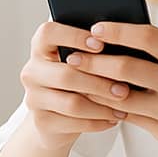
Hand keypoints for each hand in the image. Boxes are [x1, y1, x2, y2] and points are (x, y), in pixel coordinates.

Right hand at [18, 20, 132, 149]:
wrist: (56, 119)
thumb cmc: (75, 81)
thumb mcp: (80, 62)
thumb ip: (92, 51)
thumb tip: (124, 44)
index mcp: (40, 48)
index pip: (48, 33)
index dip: (73, 37)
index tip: (100, 44)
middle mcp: (32, 71)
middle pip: (66, 75)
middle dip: (99, 82)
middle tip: (125, 88)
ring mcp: (34, 98)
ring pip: (72, 103)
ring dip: (102, 106)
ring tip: (123, 106)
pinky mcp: (42, 122)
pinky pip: (74, 123)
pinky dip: (98, 122)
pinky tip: (113, 118)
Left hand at [62, 21, 157, 156]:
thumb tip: (126, 38)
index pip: (147, 37)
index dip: (117, 32)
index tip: (94, 29)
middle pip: (128, 66)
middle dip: (95, 61)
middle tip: (72, 57)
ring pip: (123, 95)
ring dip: (95, 87)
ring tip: (76, 80)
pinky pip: (130, 117)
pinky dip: (110, 109)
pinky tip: (96, 102)